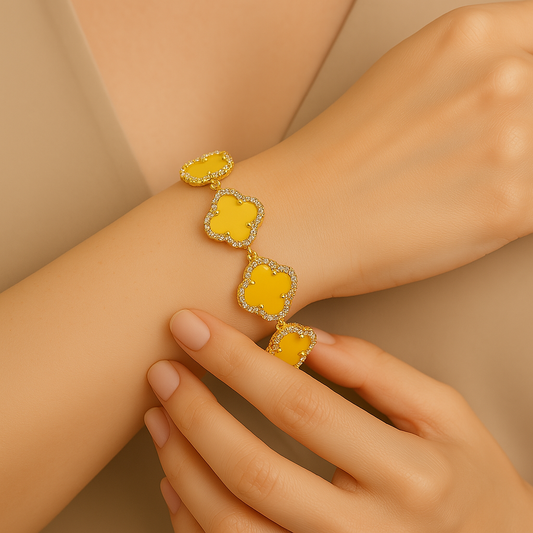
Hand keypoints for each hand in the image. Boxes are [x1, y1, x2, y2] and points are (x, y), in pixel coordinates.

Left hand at [144, 310, 532, 531]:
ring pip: (232, 525)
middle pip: (254, 470)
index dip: (237, 362)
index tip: (193, 327)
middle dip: (194, 413)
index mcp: (408, 474)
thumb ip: (380, 372)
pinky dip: (190, 517)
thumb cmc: (467, 479)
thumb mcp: (446, 414)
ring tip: (159, 416)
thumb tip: (305, 340)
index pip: (300, 406)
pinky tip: (176, 475)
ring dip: (182, 464)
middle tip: (163, 369)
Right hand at [243, 1, 532, 301]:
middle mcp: (502, 78)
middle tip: (468, 154)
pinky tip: (475, 209)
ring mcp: (512, 143)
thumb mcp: (407, 75)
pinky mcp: (510, 210)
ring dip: (517, 171)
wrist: (297, 218)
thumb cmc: (335, 156)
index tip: (518, 104)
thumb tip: (519, 86)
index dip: (530, 80)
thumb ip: (475, 65)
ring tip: (463, 185)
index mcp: (471, 34)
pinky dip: (518, 209)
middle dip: (519, 128)